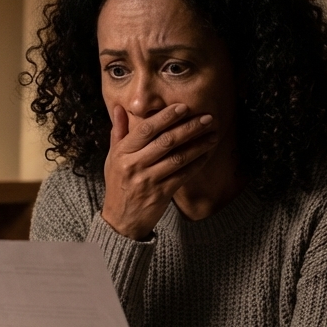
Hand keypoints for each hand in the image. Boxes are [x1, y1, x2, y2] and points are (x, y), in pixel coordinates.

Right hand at [101, 104, 217, 239]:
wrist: (120, 220)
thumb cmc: (118, 185)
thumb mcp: (112, 158)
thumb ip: (118, 132)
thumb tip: (119, 108)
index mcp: (122, 153)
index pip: (146, 129)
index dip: (166, 116)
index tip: (184, 107)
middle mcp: (134, 165)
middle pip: (166, 141)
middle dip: (189, 127)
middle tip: (207, 118)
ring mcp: (148, 180)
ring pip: (178, 158)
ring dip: (198, 145)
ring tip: (213, 134)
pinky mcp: (161, 194)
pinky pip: (183, 175)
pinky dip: (197, 163)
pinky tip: (207, 154)